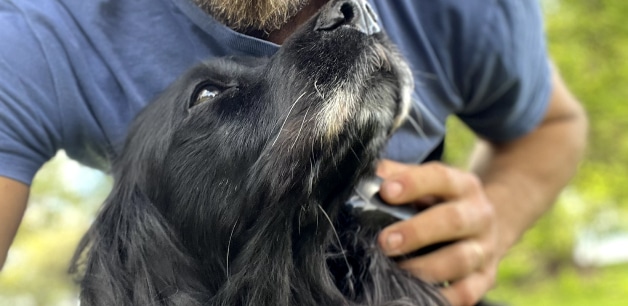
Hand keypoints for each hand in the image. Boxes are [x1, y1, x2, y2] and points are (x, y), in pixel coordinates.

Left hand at [376, 160, 501, 305]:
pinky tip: (419, 295)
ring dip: (426, 268)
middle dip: (416, 232)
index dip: (412, 183)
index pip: (440, 177)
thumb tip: (364, 177)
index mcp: (462, 185)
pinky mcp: (485, 278)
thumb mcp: (428, 183)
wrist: (485, 225)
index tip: (385, 192)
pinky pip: (467, 292)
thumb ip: (397, 175)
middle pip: (452, 220)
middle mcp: (478, 214)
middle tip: (385, 242)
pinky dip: (443, 297)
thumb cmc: (442, 203)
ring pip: (460, 259)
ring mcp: (484, 248)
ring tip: (398, 271)